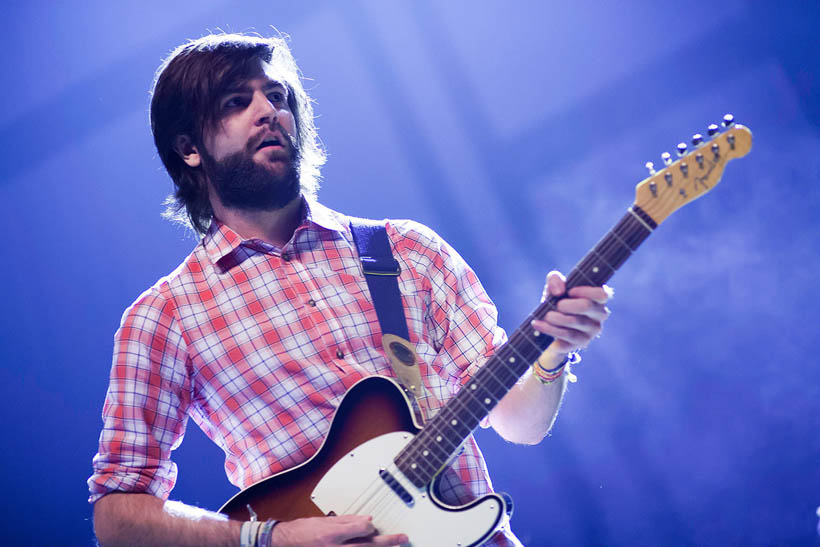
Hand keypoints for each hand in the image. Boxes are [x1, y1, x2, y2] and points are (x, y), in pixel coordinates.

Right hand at [271, 515, 407, 545]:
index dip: (370, 527)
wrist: (285, 544)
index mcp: (333, 534)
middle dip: (388, 542)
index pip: (362, 530)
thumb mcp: (325, 521)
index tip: (373, 526)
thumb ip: (348, 521)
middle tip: (403, 538)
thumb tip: (368, 521)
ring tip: (396, 546)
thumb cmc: (303, 531)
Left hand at [531, 270, 611, 353]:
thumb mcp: (554, 287)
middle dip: (565, 304)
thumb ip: (555, 279)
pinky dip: (548, 328)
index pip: (602, 293)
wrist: (549, 327)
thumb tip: (559, 291)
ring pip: (573, 321)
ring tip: (545, 315)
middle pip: (585, 306)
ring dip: (554, 317)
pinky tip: (538, 324)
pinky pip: (565, 335)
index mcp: (598, 298)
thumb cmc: (557, 301)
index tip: (570, 291)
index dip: (584, 291)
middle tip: (556, 305)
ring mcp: (592, 331)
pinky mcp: (581, 343)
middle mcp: (600, 314)